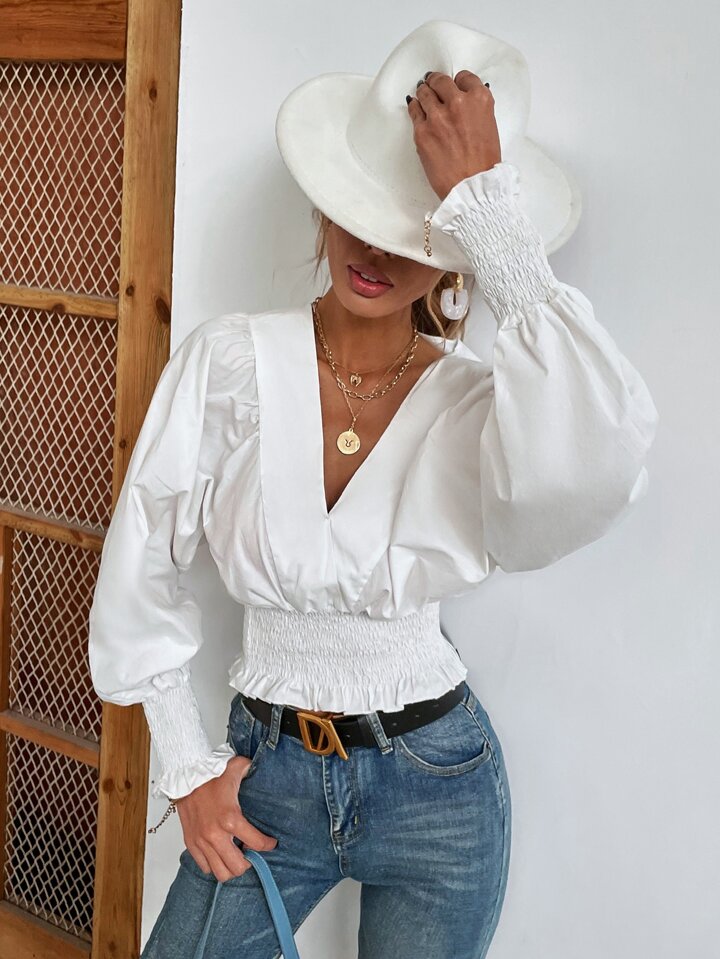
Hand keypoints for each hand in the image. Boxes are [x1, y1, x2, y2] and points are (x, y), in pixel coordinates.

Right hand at [175, 755, 276, 881]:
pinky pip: (205, 866)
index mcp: (231, 818)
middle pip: (238, 867)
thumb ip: (252, 770)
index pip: (256, 843)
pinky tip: (220, 852)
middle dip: (249, 862)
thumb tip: (262, 769)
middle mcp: (215, 835)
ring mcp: (201, 842)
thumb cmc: (210, 774)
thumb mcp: (237, 767)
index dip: (268, 845)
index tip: (271, 843)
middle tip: (251, 851)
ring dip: (231, 867)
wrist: (184, 775)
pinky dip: (214, 864)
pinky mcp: (191, 843)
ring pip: (221, 872)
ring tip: (236, 855)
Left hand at [406, 70, 501, 200]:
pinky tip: (415, 108)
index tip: (454, 86)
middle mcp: (458, 103)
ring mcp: (438, 116)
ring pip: (424, 92)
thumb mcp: (489, 128)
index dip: (457, 82)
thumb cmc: (483, 165)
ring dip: (424, 93)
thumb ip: (476, 111)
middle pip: (440, 81)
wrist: (471, 188)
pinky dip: (414, 108)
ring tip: (423, 95)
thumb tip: (466, 104)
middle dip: (436, 83)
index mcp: (480, 100)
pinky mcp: (422, 131)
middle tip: (433, 84)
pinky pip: (413, 111)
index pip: (464, 77)